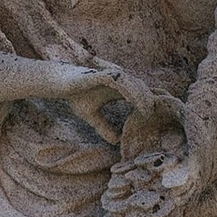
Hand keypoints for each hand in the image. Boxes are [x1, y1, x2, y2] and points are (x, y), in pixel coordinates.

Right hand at [41, 59, 163, 143]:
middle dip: (149, 101)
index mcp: (119, 89)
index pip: (140, 94)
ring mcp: (112, 76)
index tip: (155, 117)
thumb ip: (104, 127)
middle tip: (154, 117)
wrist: (61, 84)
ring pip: (133, 84)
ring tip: (147, 112)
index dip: (149, 103)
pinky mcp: (103, 75)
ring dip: (141, 97)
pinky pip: (120, 82)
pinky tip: (132, 101)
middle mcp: (119, 81)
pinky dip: (128, 90)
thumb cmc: (76, 96)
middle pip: (141, 89)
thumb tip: (116, 141)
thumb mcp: (93, 116)